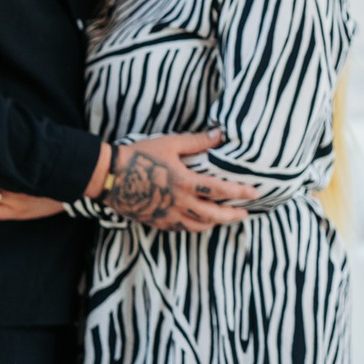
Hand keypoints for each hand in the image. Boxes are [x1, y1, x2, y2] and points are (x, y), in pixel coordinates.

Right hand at [95, 131, 260, 232]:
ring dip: (215, 223)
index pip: (221, 191)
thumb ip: (197, 141)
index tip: (255, 193)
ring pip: (198, 226)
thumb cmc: (138, 155)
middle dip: (232, 216)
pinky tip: (198, 222)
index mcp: (185, 183)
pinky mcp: (156, 222)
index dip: (241, 193)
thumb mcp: (170, 144)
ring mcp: (167, 216)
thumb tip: (220, 134)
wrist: (108, 176)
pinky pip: (181, 229)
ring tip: (224, 218)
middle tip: (245, 213)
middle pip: (214, 216)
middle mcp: (179, 204)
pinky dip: (194, 227)